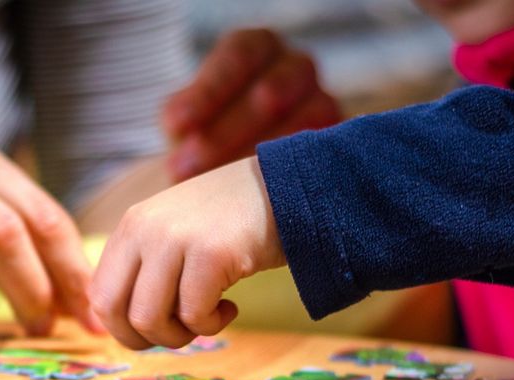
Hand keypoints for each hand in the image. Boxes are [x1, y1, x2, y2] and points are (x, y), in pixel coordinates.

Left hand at [89, 156, 285, 349]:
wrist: (284, 190)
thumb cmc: (228, 223)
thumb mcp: (172, 233)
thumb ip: (144, 268)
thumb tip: (124, 326)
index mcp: (130, 226)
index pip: (99, 294)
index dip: (121, 327)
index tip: (152, 331)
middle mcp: (145, 229)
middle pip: (114, 312)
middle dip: (143, 340)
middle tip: (177, 333)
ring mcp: (176, 239)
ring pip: (150, 320)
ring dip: (180, 335)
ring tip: (207, 319)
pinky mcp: (211, 254)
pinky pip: (194, 316)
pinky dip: (212, 325)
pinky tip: (230, 307)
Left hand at [162, 29, 340, 181]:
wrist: (228, 173)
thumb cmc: (203, 135)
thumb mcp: (183, 119)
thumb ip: (181, 118)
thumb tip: (181, 137)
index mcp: (257, 48)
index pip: (240, 55)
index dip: (210, 90)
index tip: (178, 126)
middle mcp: (295, 68)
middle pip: (272, 91)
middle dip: (229, 131)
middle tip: (191, 165)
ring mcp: (322, 104)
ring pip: (303, 124)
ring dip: (259, 158)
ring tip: (222, 187)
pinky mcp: (335, 146)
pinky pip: (321, 158)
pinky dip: (289, 177)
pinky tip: (259, 196)